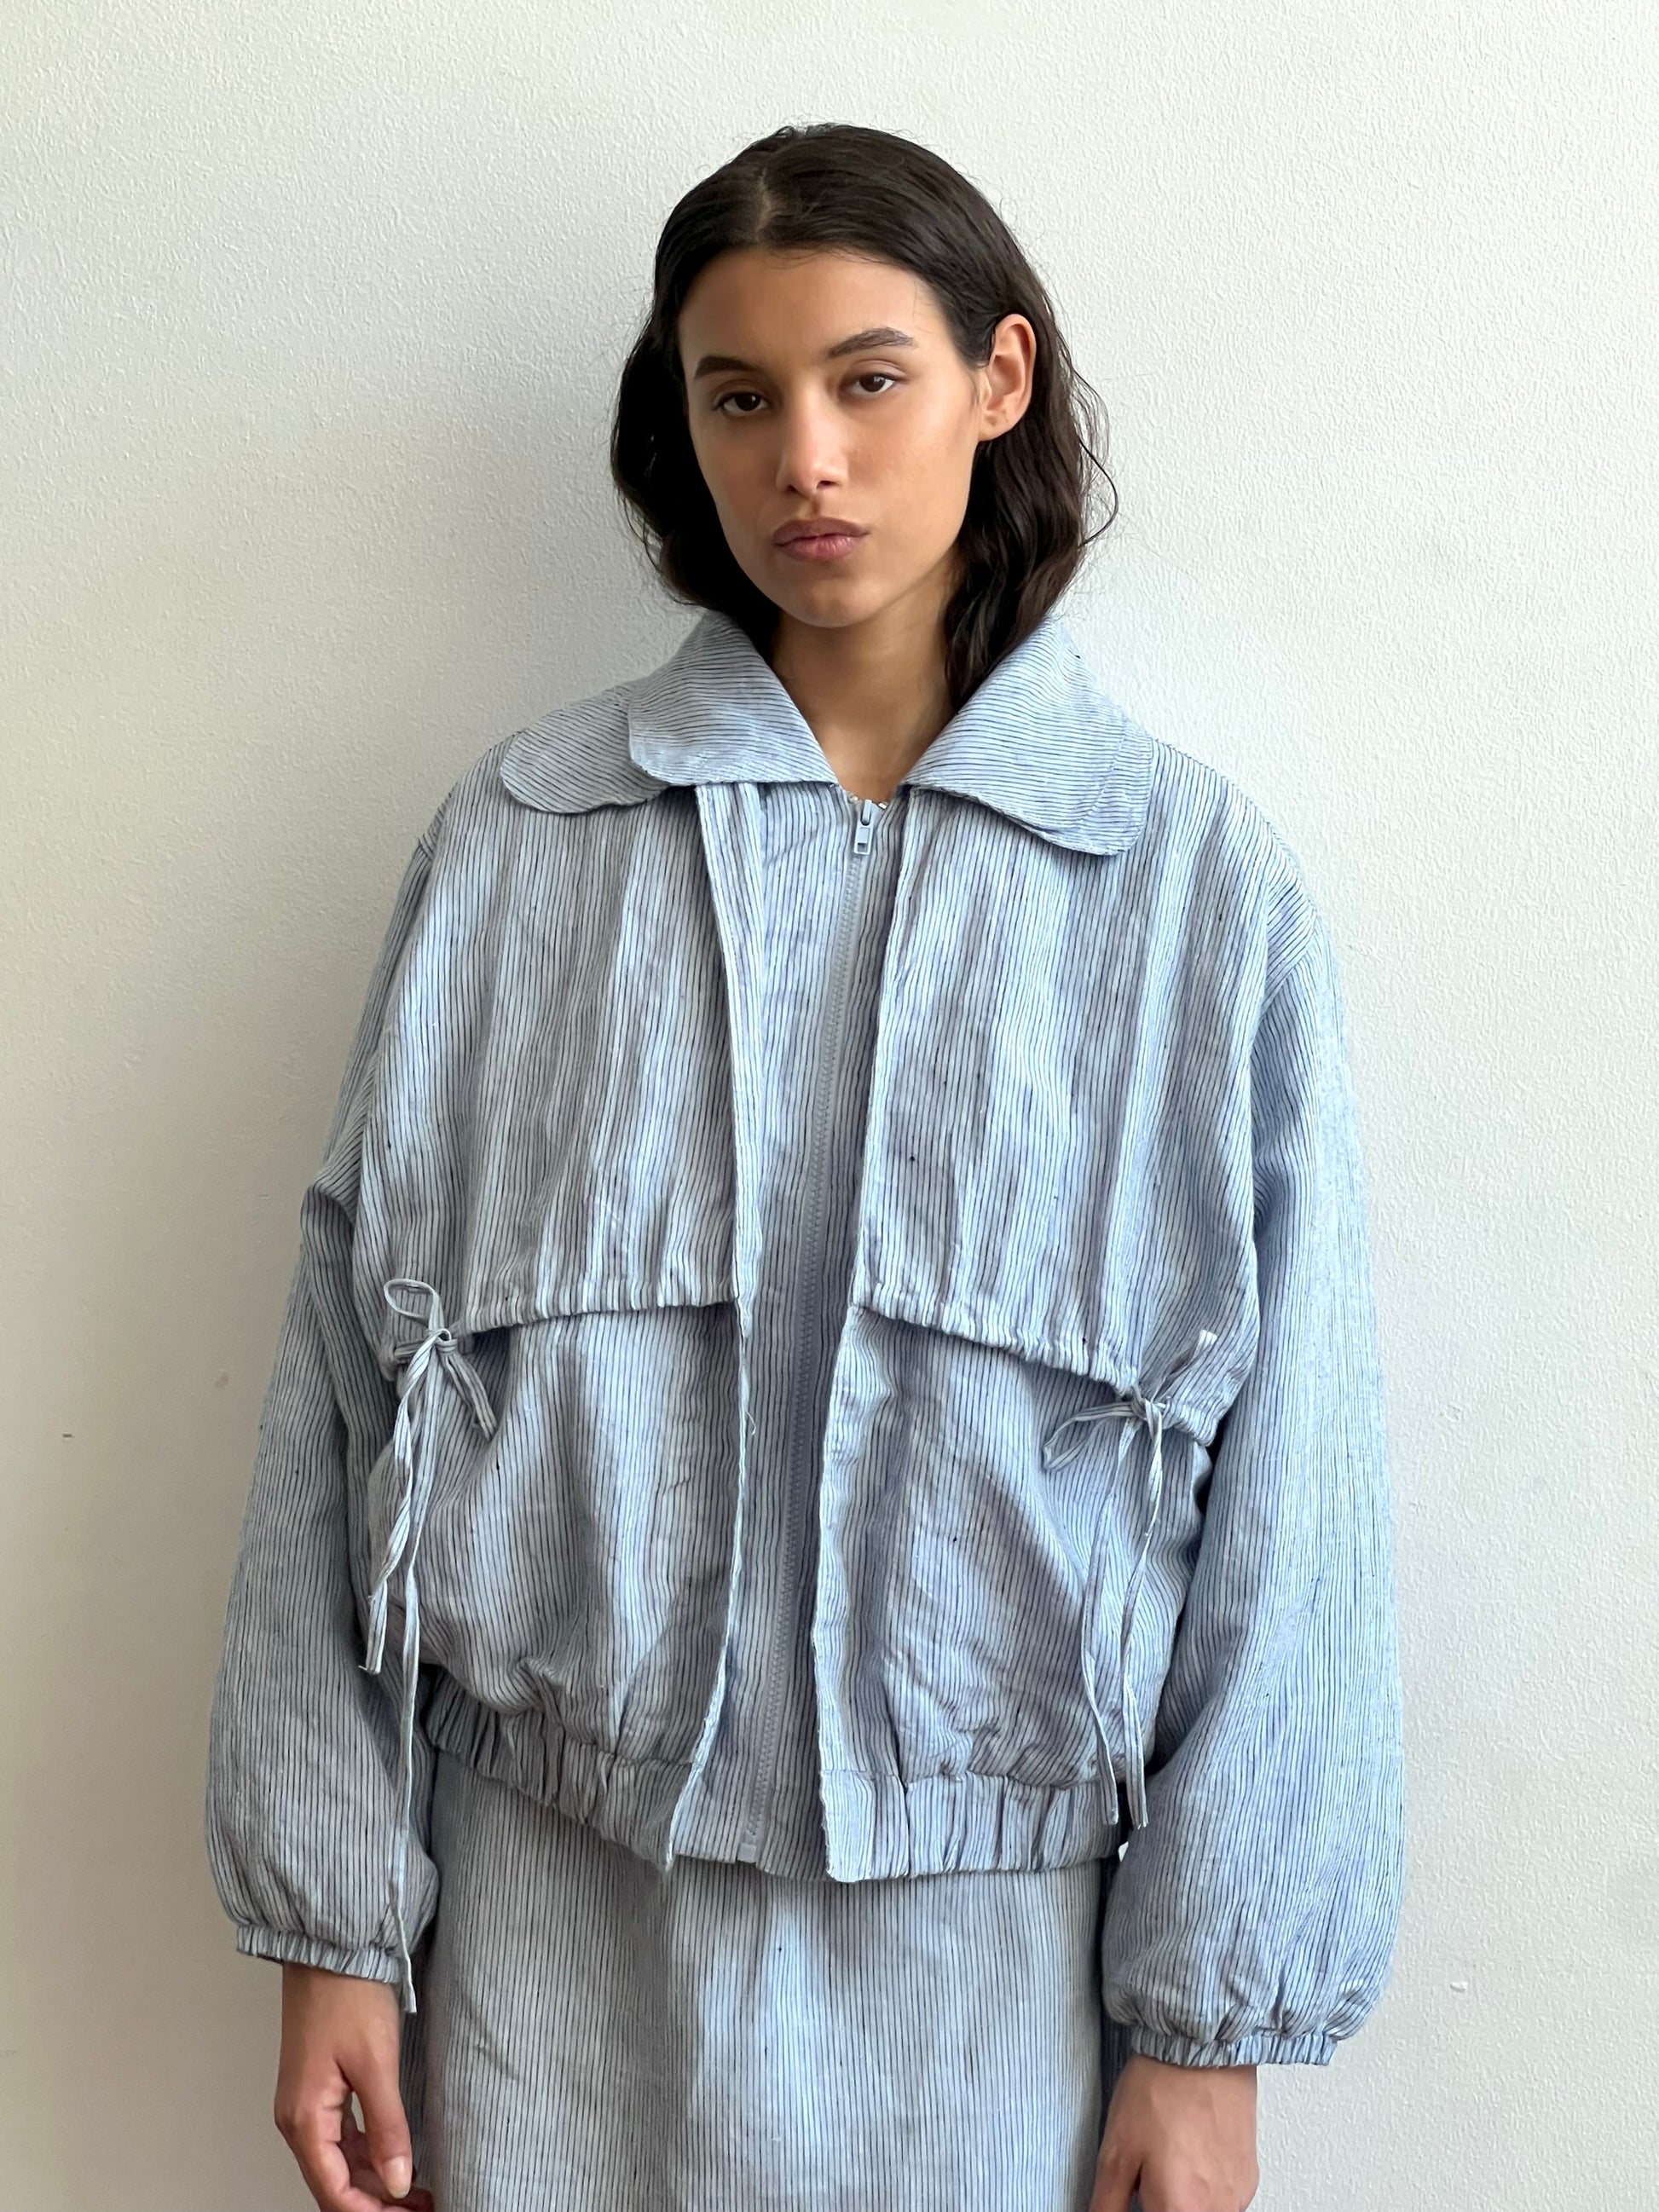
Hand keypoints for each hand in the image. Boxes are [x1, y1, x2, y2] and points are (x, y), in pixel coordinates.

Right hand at [274, 1963, 434, 2211]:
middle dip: (377, 2201)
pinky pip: (340, 2136)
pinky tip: (396, 2158)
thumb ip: (387, 2127)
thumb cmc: (348, 1996)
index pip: (334, 2192)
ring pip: (339, 2161)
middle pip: (335, 2182)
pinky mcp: (319, 2086)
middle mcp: (298, 2119)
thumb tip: (397, 2183)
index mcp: (304, 2120)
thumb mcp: (376, 2062)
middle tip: (421, 2205)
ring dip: (374, 2180)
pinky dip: (367, 2154)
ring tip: (416, 2190)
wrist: (330, 1946)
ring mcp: (307, 2102)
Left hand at [1089, 2052, 1258, 2211]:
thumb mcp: (1116, 2151)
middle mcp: (1215, 2211)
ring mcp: (1237, 2196)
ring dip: (1184, 2197)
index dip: (1141, 2203)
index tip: (1137, 2189)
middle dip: (1161, 2201)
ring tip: (1171, 2155)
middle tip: (1151, 2169)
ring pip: (1202, 2210)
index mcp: (1178, 2210)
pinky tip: (1192, 2150)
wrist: (1203, 2049)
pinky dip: (1204, 2184)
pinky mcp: (1249, 2178)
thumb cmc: (1160, 2092)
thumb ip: (1108, 2203)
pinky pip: (1223, 2198)